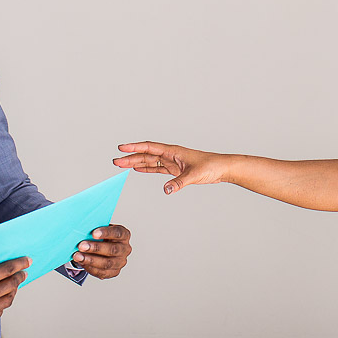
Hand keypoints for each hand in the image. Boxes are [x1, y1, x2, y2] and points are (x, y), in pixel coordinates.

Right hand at [0, 257, 29, 333]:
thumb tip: (0, 267)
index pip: (6, 270)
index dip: (19, 264)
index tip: (27, 261)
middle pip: (11, 285)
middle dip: (19, 277)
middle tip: (23, 274)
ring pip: (8, 300)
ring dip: (12, 291)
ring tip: (12, 285)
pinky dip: (0, 304)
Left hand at [71, 225, 131, 278]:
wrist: (102, 248)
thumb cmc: (101, 237)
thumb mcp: (101, 229)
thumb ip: (95, 229)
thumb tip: (82, 229)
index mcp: (124, 235)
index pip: (118, 233)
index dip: (106, 233)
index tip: (93, 233)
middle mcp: (125, 249)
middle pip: (112, 249)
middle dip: (96, 248)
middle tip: (81, 246)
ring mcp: (120, 262)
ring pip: (107, 263)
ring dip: (90, 260)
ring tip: (78, 256)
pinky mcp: (114, 272)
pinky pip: (102, 272)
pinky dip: (90, 268)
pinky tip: (82, 263)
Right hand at [115, 141, 229, 194]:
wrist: (221, 168)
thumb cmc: (210, 166)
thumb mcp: (194, 175)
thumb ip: (179, 182)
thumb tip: (166, 190)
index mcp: (173, 151)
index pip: (149, 147)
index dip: (134, 147)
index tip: (121, 148)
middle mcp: (170, 155)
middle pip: (146, 155)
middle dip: (130, 157)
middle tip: (116, 161)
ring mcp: (172, 162)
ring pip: (150, 161)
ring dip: (136, 163)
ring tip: (121, 165)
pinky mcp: (175, 169)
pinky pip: (157, 168)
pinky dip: (147, 169)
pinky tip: (138, 169)